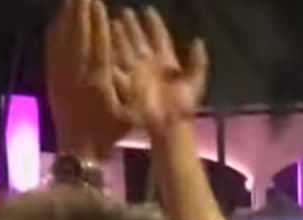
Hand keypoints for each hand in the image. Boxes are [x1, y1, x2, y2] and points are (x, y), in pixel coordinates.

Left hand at [45, 0, 129, 160]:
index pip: (99, 44)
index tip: (98, 2)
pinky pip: (52, 52)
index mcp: (100, 82)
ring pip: (63, 41)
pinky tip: (56, 22)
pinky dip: (54, 34)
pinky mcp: (52, 81)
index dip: (98, 22)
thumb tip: (131, 60)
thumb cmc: (110, 132)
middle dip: (81, 12)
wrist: (80, 151)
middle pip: (79, 36)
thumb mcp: (131, 112)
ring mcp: (62, 77)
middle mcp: (78, 75)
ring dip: (66, 18)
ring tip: (71, 0)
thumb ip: (131, 86)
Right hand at [112, 8, 208, 133]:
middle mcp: (151, 64)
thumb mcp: (195, 81)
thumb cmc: (184, 105)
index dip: (154, 23)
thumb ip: (197, 61)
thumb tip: (198, 40)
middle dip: (132, 26)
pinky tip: (104, 43)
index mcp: (167, 62)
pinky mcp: (127, 84)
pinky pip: (118, 66)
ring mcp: (138, 73)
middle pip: (139, 40)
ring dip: (120, 36)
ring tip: (112, 21)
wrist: (170, 126)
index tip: (147, 9)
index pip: (159, 37)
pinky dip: (112, 55)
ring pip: (127, 50)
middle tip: (124, 11)